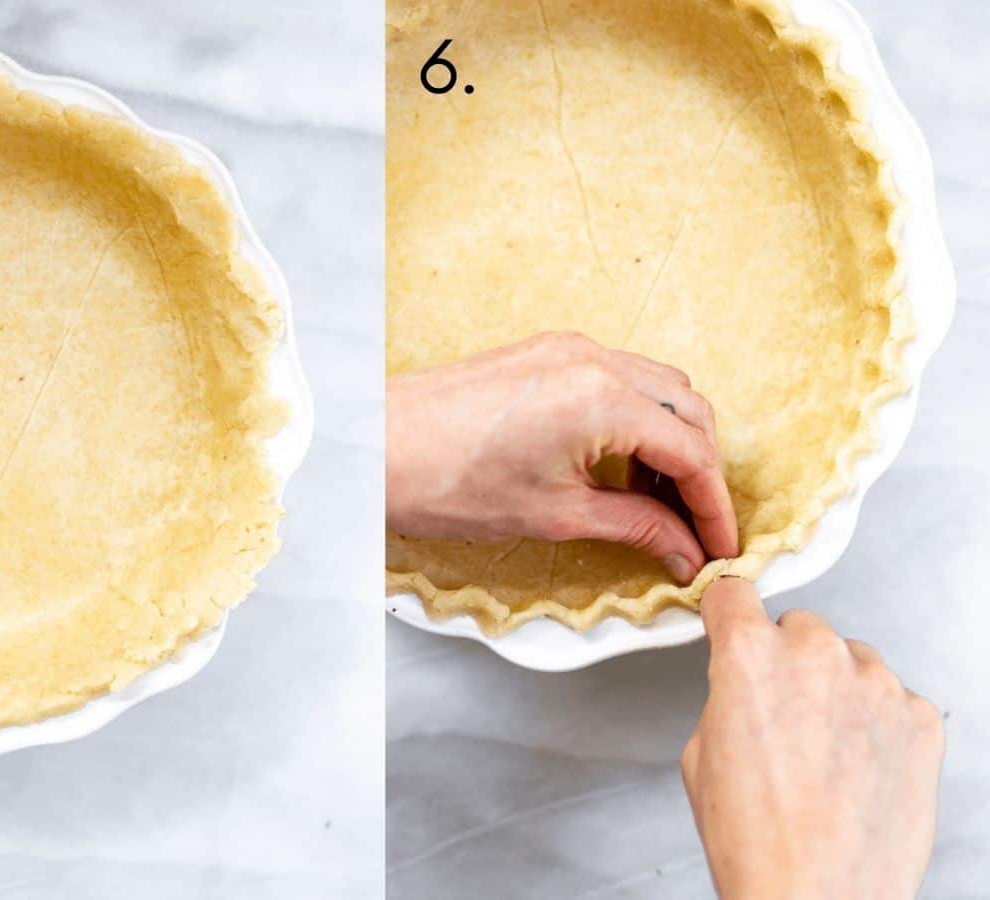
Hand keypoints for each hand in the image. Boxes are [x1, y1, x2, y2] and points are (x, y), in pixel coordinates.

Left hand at [385, 331, 737, 582]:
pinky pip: (618, 378)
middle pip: (687, 409)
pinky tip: (622, 464)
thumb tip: (683, 550)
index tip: (721, 547)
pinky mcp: (545, 352)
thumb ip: (635, 526)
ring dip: (671, 441)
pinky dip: (635, 420)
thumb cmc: (447, 480)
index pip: (692, 451)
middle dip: (702, 470)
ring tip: (659, 501)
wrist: (375, 447)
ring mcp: (568, 348)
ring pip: (657, 388)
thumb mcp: (555, 515)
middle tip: (696, 526)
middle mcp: (593, 358)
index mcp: (602, 396)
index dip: (715, 506)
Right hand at [683, 578, 944, 898]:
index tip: (730, 620)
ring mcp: (876, 684)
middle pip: (796, 626)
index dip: (726, 613)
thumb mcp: (701, 752)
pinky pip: (891, 697)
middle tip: (778, 715)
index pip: (734, 591)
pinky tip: (856, 765)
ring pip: (849, 658)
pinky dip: (876, 721)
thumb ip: (727, 695)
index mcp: (749, 656)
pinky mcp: (919, 718)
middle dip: (784, 660)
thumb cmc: (756, 839)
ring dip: (834, 687)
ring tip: (822, 750)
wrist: (818, 898)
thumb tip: (745, 685)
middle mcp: (816, 656)